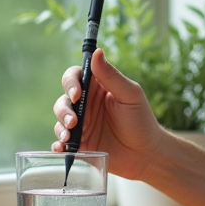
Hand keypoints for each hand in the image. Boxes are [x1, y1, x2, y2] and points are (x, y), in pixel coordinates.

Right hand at [52, 48, 165, 179]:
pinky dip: (58, 145)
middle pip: (64, 99)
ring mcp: (81, 124)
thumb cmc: (141, 120)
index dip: (71, 83)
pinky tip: (61, 148)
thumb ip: (111, 76)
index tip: (76, 94)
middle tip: (74, 122)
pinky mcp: (79, 143)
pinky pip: (62, 142)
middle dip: (64, 110)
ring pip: (60, 120)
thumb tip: (97, 52)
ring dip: (61, 127)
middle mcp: (85, 104)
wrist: (146, 154)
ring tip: (69, 138)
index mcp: (97, 87)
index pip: (75, 77)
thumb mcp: (129, 95)